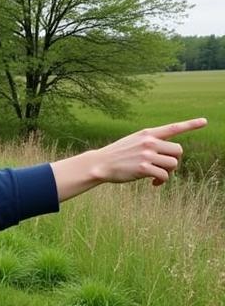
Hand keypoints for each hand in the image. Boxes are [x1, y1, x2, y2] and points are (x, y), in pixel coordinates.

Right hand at [91, 118, 206, 185]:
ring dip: (169, 173)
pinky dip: (162, 182)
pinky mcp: (143, 168)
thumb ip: (151, 143)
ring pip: (173, 164)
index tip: (205, 121)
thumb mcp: (134, 142)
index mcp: (148, 134)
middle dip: (175, 161)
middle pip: (179, 150)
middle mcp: (149, 142)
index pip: (173, 128)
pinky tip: (153, 184)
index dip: (190, 124)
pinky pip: (164, 176)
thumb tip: (171, 155)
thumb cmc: (118, 155)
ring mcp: (146, 155)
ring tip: (157, 177)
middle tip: (165, 168)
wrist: (100, 164)